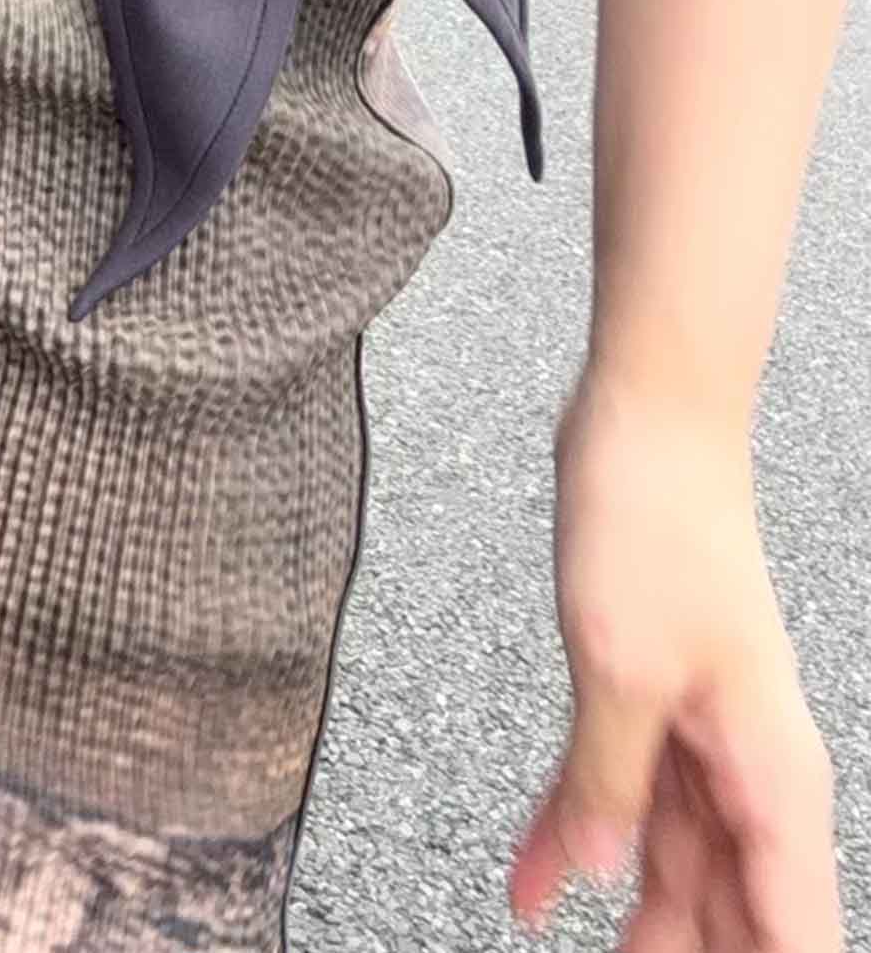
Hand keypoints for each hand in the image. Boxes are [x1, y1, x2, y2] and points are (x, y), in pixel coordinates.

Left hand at [513, 370, 838, 947]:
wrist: (649, 422)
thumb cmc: (656, 525)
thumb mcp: (618, 667)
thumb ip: (608, 784)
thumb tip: (594, 878)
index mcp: (772, 779)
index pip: (795, 932)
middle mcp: (750, 769)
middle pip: (734, 911)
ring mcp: (700, 735)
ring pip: (675, 862)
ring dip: (630, 916)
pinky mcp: (650, 697)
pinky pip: (618, 791)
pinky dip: (574, 834)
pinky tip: (528, 883)